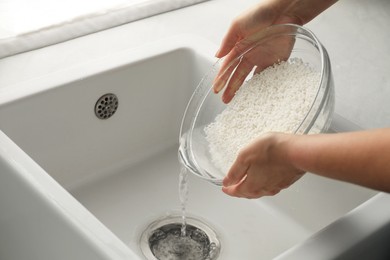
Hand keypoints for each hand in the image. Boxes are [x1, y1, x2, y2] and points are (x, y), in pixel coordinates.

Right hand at [214, 0, 336, 102]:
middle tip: (225, 100)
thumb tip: (217, 56)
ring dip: (246, 90)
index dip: (221, 78)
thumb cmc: (260, 13)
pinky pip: (270, 76)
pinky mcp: (277, 61)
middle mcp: (250, 55)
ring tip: (240, 102)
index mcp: (239, 47)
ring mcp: (263, 59)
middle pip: (238, 75)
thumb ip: (227, 41)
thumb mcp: (238, 25)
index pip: (227, 66)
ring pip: (252, 79)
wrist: (284, 10)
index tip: (216, 89)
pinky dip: (265, 86)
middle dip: (231, 88)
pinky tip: (259, 95)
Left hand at [222, 133, 304, 197]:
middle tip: (234, 186)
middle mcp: (264, 189)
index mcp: (251, 186)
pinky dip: (263, 184)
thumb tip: (227, 181)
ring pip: (260, 191)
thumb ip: (234, 171)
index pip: (236, 192)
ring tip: (247, 182)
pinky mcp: (286, 181)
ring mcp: (276, 186)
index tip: (224, 188)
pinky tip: (264, 177)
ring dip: (251, 188)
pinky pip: (270, 186)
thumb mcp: (245, 156)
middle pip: (248, 193)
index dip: (228, 189)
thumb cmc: (272, 151)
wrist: (298, 151)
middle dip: (239, 190)